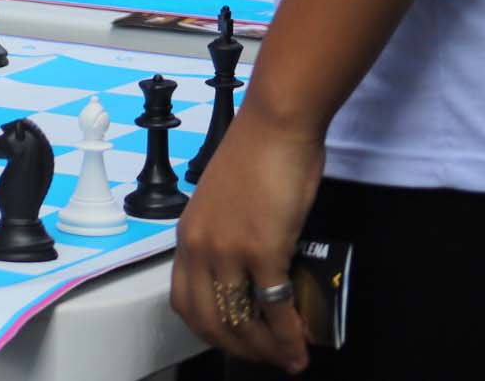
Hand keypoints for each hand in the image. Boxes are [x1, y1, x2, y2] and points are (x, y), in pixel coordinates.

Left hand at [170, 110, 322, 374]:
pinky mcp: (262, 249)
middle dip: (238, 348)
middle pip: (208, 320)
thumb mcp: (224, 205)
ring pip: (239, 320)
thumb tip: (250, 275)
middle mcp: (200, 246)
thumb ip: (227, 240)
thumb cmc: (256, 157)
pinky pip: (273, 306)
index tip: (234, 341)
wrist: (275, 126)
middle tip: (266, 358)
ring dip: (265, 349)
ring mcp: (229, 249)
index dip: (210, 330)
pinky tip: (301, 343)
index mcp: (187, 235)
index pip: (184, 300)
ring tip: (289, 359)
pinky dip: (287, 333)